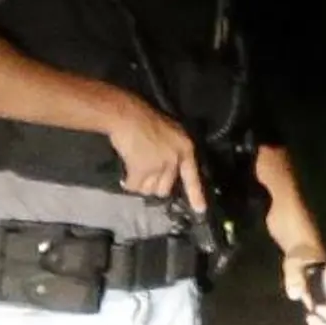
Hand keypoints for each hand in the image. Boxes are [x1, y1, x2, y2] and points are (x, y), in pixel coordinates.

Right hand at [107, 96, 204, 210]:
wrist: (126, 114)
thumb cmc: (145, 120)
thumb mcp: (170, 134)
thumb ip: (173, 154)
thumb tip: (168, 177)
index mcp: (185, 148)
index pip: (193, 176)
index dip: (197, 195)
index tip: (200, 210)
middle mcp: (176, 158)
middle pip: (166, 189)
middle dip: (154, 184)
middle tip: (144, 173)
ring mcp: (160, 164)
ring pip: (150, 190)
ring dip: (141, 184)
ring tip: (134, 168)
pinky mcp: (143, 169)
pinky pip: (135, 187)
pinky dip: (128, 183)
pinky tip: (125, 175)